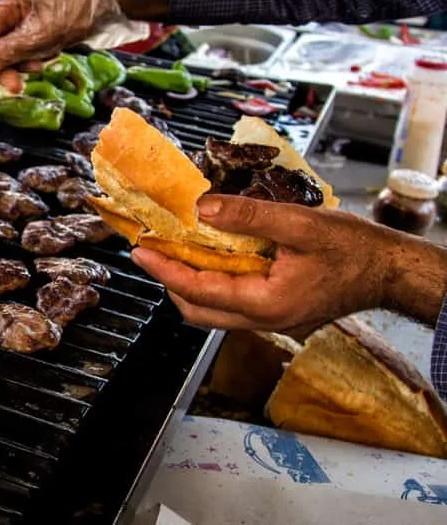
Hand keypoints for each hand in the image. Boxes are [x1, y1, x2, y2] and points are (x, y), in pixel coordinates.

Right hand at [0, 0, 170, 92]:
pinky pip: (25, 41)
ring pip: (10, 43)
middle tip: (14, 87)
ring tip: (38, 68)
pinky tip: (45, 59)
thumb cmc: (79, 9)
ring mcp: (25, 7)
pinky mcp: (38, 17)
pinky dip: (32, 54)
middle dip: (4, 64)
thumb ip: (8, 52)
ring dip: (20, 62)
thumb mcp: (41, 35)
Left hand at [129, 194, 446, 337]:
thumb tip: (203, 208)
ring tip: (173, 252)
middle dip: (169, 281)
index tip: (140, 251)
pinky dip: (213, 284)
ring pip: (213, 311)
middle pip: (197, 311)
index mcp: (266, 304)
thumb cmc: (354, 249)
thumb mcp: (300, 224)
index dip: (164, 270)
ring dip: (189, 284)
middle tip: (151, 252)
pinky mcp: (277, 312)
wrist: (389, 271)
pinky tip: (209, 257)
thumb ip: (249, 216)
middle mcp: (264, 320)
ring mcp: (271, 321)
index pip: (199, 290)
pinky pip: (232, 304)